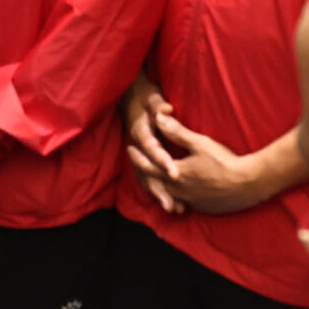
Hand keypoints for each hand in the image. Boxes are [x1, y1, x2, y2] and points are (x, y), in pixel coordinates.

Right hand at [123, 76, 177, 213]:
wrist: (133, 102)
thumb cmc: (145, 100)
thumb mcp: (152, 98)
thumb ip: (157, 105)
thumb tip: (165, 109)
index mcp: (140, 132)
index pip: (150, 148)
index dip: (161, 160)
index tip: (174, 172)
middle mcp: (138, 148)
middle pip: (146, 172)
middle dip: (159, 189)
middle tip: (172, 204)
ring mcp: (140, 157)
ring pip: (147, 180)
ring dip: (160, 195)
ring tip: (175, 209)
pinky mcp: (145, 163)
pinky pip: (151, 181)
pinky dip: (160, 193)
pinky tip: (175, 205)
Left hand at [136, 111, 298, 215]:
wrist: (248, 184)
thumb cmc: (224, 161)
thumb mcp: (199, 143)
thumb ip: (177, 132)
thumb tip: (158, 117)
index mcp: (176, 174)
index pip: (148, 166)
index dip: (137, 157)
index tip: (130, 148)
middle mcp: (180, 191)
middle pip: (154, 184)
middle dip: (145, 174)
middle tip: (139, 165)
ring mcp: (192, 201)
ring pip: (168, 196)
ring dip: (160, 187)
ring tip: (157, 180)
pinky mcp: (203, 208)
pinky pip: (184, 203)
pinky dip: (177, 197)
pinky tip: (180, 193)